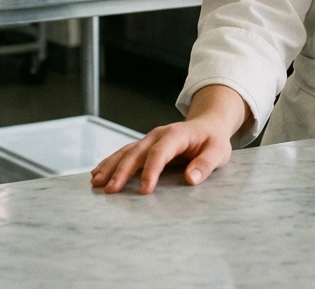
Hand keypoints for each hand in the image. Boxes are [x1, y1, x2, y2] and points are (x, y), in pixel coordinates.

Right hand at [90, 84, 248, 193]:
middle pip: (137, 152)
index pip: (160, 152)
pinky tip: (97, 173)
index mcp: (177, 134)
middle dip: (122, 170)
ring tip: (96, 182)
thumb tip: (191, 178)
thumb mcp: (218, 152)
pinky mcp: (145, 146)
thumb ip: (205, 164)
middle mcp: (158, 135)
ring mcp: (149, 139)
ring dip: (110, 166)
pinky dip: (110, 163)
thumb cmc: (213, 140)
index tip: (144, 190)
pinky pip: (125, 153)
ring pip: (126, 151)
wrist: (208, 124)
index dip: (151, 170)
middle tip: (111, 189)